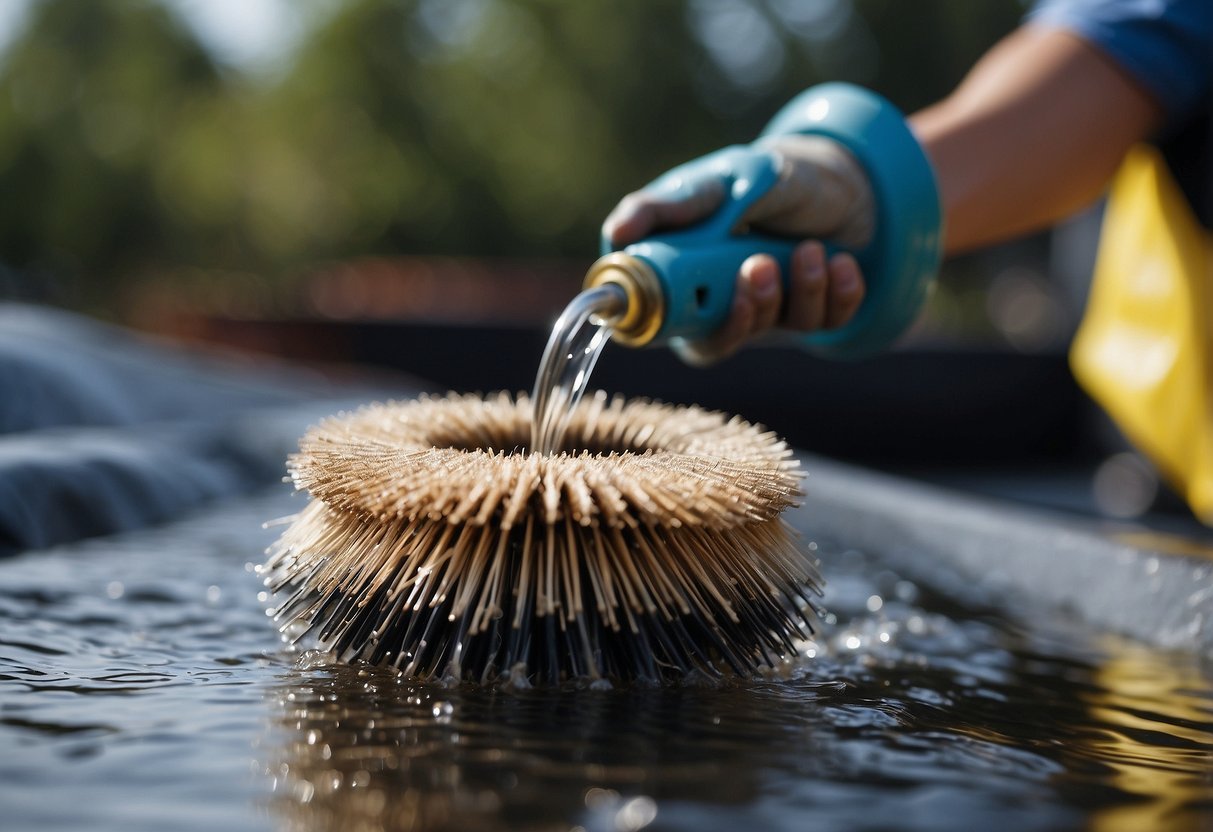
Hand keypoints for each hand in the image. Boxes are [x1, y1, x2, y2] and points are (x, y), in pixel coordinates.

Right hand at [602, 135, 873, 364]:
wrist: (840, 179)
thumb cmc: (764, 177)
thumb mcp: (716, 182)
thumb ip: (668, 207)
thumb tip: (615, 234)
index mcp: (682, 274)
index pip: (661, 322)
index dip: (675, 322)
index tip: (701, 297)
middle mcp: (718, 301)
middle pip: (715, 342)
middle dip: (744, 310)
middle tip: (758, 266)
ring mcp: (765, 312)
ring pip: (773, 329)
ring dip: (797, 291)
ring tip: (810, 250)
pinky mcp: (811, 316)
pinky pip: (823, 323)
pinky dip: (837, 292)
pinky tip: (842, 261)